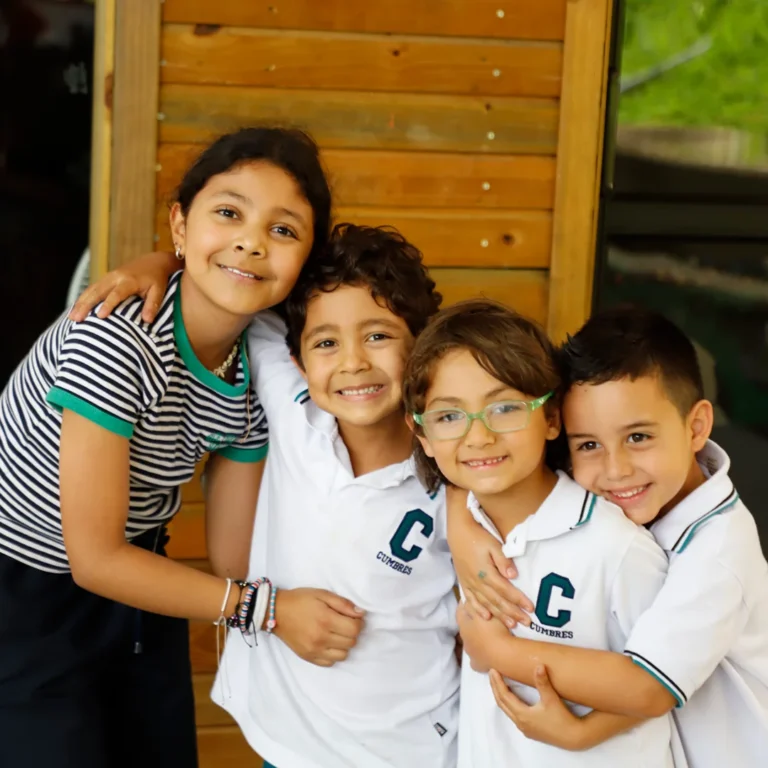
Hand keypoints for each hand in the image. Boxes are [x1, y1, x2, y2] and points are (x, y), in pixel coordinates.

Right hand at [69, 251, 176, 323]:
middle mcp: (116, 277)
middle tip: (76, 319)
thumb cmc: (157, 278)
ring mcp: (110, 276)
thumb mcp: (159, 290)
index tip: (100, 316)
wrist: (154, 261)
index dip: (108, 304)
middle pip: (97, 291)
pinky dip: (83, 298)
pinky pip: (92, 288)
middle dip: (86, 305)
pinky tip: (76, 308)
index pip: (116, 294)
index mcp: (129, 280)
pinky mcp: (107, 278)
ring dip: (81, 302)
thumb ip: (153, 304)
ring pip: (91, 289)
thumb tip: (147, 320)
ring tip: (72, 317)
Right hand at [273, 588, 364, 666]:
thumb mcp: (322, 594)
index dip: (359, 622)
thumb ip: (343, 604)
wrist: (276, 612)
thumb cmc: (301, 600)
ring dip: (344, 644)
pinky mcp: (308, 658)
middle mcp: (321, 638)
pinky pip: (330, 662)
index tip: (353, 617)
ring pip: (343, 655)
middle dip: (352, 632)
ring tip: (336, 633)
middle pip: (351, 642)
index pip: (355, 629)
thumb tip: (361, 614)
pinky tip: (328, 643)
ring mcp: (314, 651)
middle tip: (344, 623)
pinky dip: (333, 654)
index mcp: (326, 620)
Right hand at [446, 486, 531, 627]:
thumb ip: (503, 560)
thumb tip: (514, 575)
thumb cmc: (477, 536)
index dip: (519, 600)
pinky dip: (479, 610)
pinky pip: (471, 601)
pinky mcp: (464, 582)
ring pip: (486, 604)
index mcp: (486, 573)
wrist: (457, 531)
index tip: (531, 608)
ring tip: (512, 625)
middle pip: (497, 601)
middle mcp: (478, 582)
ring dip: (499, 615)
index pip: (506, 590)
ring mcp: (469, 584)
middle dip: (513, 612)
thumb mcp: (493, 544)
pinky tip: (486, 617)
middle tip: (526, 622)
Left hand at [456, 602, 510, 672]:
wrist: (503, 654)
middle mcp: (465, 641)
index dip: (463, 605)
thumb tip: (467, 599)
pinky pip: (477, 659)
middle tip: (481, 617)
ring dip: (477, 639)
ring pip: (471, 644)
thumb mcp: (487, 611)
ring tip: (488, 635)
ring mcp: (471, 654)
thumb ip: (475, 604)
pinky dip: (481, 654)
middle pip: (465, 629)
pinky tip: (487, 652)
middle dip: (471, 623)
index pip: (460, 613)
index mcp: (465, 626)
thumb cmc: (495, 629)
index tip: (467, 600)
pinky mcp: (478, 665)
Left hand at [490, 666, 583, 749]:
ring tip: (499, 684)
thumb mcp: (551, 699)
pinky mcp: (531, 731)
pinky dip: (509, 705)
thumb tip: (538, 665)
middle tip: (492, 674)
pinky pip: (514, 716)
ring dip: (502, 697)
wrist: (573, 737)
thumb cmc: (562, 718)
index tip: (492, 670)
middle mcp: (520, 723)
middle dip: (496, 688)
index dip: (497, 682)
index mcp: (522, 714)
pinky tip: (513, 700)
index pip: (504, 696)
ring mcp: (525, 728)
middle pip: (502, 703)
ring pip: (507, 710)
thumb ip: (543, 682)